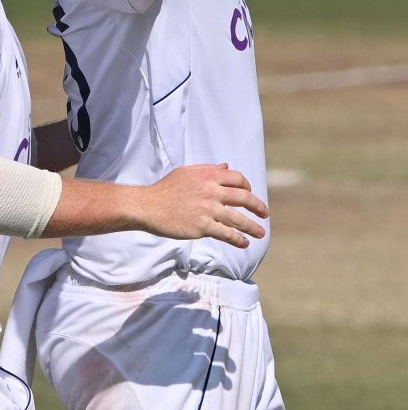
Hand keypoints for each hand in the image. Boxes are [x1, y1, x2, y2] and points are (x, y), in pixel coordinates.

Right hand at [136, 164, 268, 246]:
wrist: (146, 206)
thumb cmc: (164, 189)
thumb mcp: (185, 173)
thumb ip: (207, 169)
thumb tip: (226, 166)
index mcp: (208, 176)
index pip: (238, 179)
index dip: (247, 187)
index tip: (249, 195)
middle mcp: (211, 191)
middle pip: (244, 198)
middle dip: (258, 207)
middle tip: (264, 214)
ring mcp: (207, 210)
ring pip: (238, 219)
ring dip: (253, 228)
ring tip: (260, 233)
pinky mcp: (202, 226)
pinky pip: (226, 234)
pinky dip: (238, 240)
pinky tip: (244, 243)